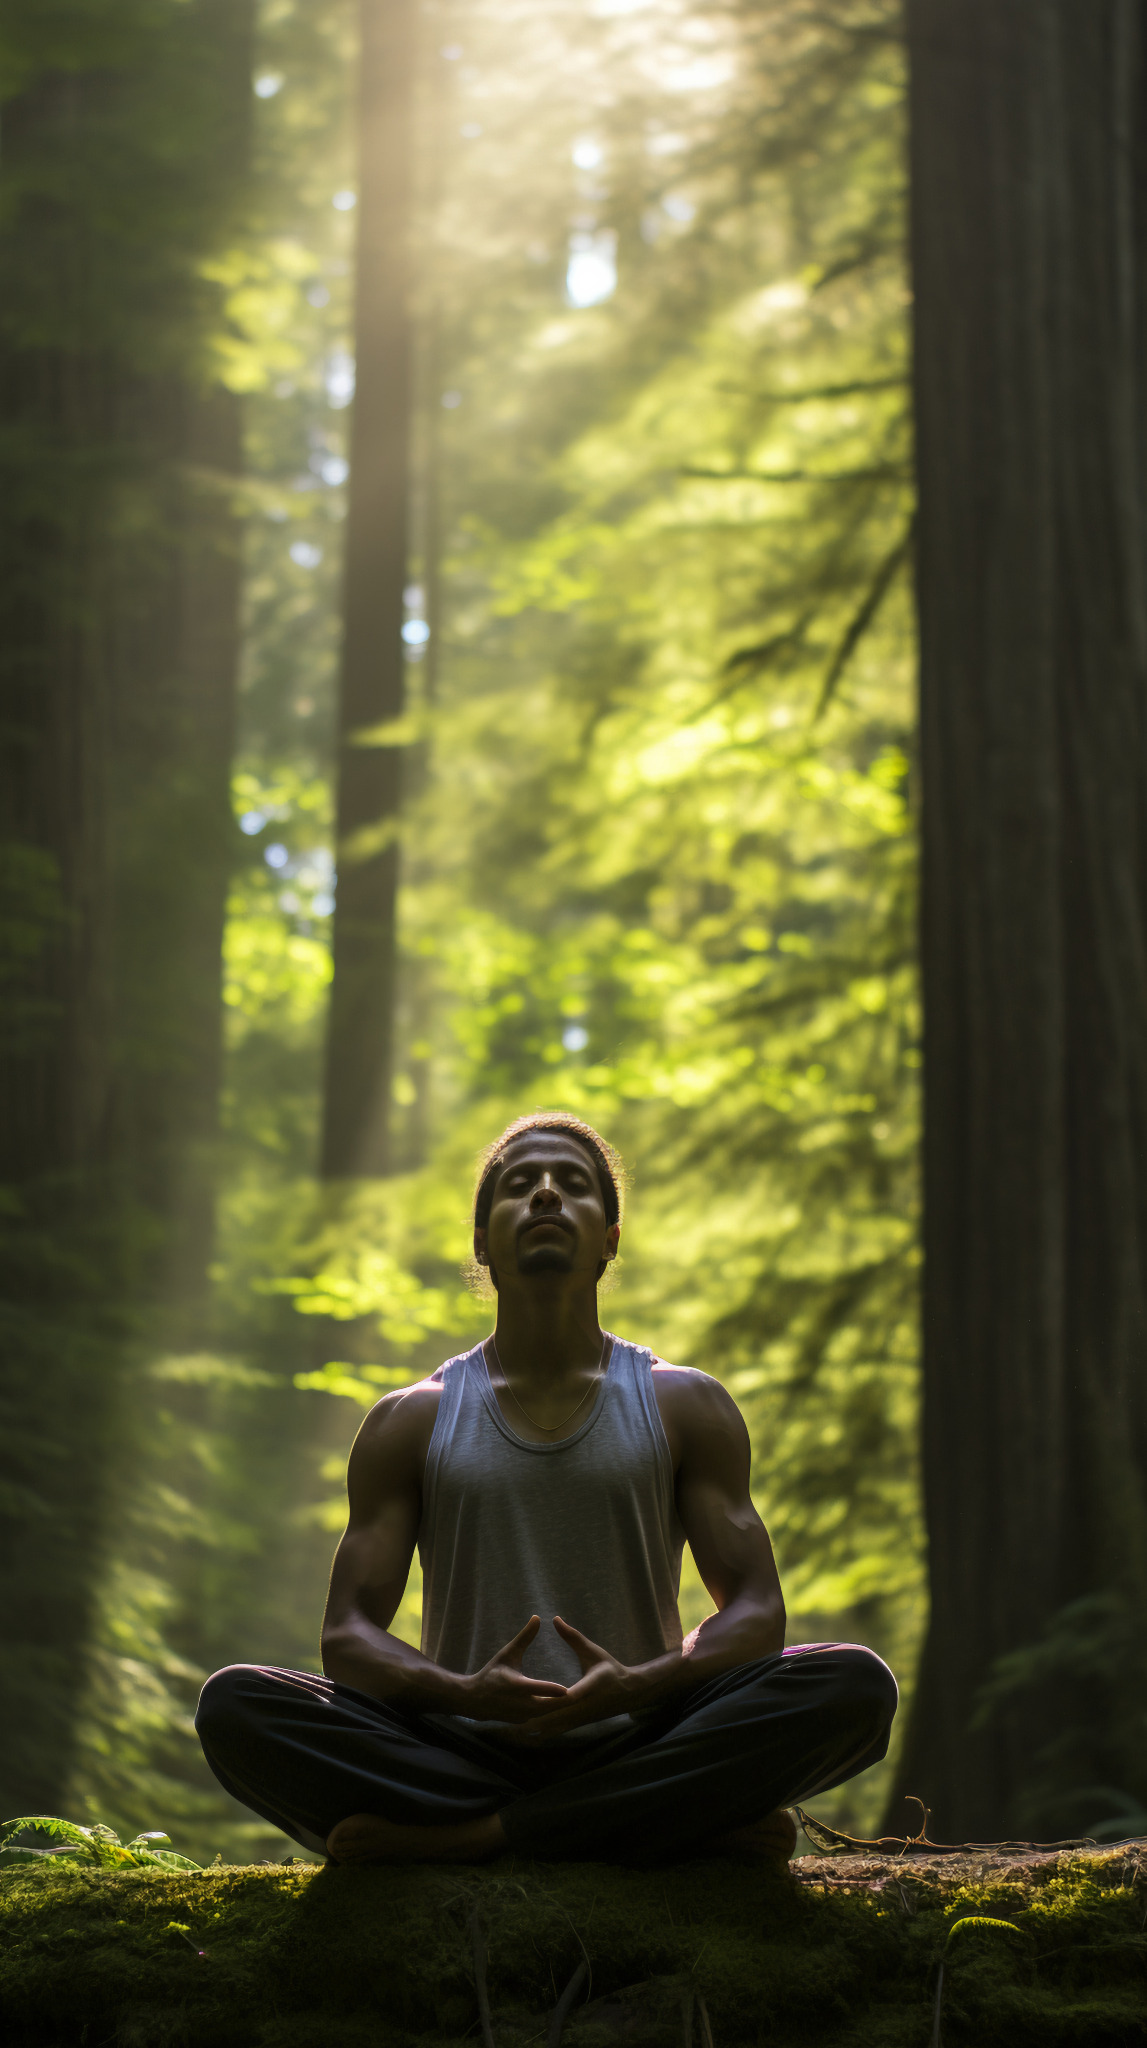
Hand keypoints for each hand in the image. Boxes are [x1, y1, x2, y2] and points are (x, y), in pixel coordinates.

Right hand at [460, 1616, 569, 1723]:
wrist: (475, 1700)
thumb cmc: (492, 1673)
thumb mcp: (507, 1654)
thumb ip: (524, 1638)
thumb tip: (537, 1617)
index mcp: (516, 1685)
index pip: (539, 1688)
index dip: (554, 1690)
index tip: (569, 1689)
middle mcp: (520, 1703)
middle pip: (547, 1706)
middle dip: (564, 1703)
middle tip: (583, 1697)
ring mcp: (521, 1715)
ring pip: (545, 1713)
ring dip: (558, 1708)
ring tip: (578, 1701)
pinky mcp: (522, 1721)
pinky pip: (539, 1717)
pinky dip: (549, 1712)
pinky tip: (562, 1707)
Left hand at [513, 1617, 634, 1740]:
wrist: (628, 1693)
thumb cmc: (610, 1669)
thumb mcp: (593, 1651)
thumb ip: (573, 1637)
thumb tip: (555, 1619)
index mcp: (587, 1688)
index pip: (567, 1694)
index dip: (547, 1696)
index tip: (526, 1695)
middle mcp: (581, 1707)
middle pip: (554, 1716)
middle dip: (532, 1715)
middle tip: (508, 1713)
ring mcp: (579, 1718)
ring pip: (553, 1727)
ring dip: (534, 1726)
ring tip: (510, 1726)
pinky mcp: (577, 1723)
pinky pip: (556, 1730)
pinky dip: (541, 1731)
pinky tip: (526, 1734)